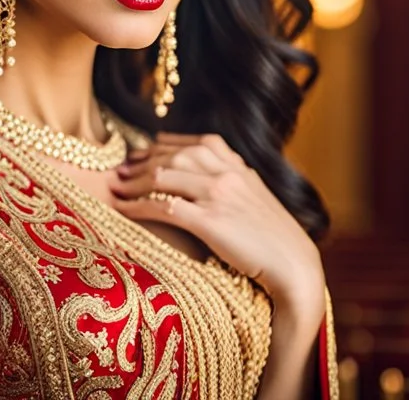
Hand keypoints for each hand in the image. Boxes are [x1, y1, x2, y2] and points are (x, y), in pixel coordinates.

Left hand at [109, 132, 324, 322]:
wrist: (293, 265)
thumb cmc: (274, 238)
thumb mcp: (256, 198)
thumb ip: (234, 181)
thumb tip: (205, 177)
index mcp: (239, 166)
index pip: (195, 143)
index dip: (164, 145)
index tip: (142, 152)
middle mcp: (227, 174)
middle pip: (174, 156)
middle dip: (142, 161)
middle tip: (120, 169)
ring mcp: (218, 196)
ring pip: (164, 176)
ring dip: (134, 181)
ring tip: (115, 187)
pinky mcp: (210, 221)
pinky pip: (163, 207)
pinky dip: (137, 206)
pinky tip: (122, 210)